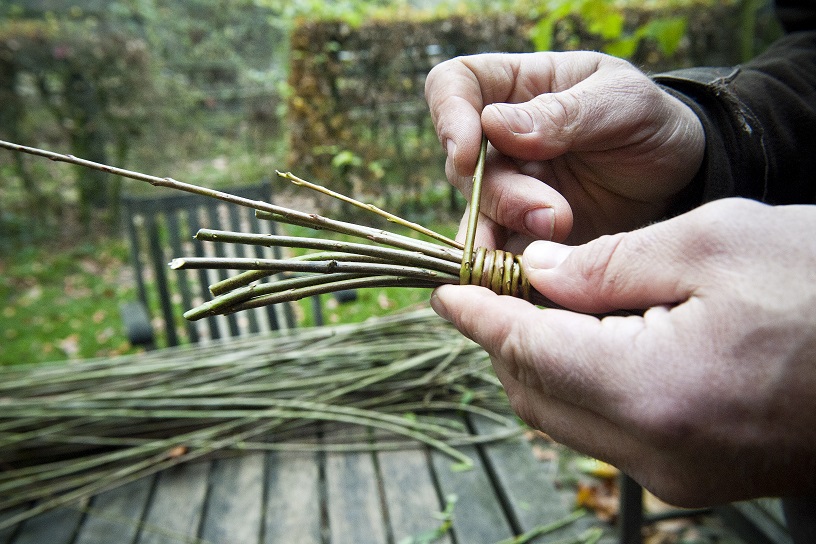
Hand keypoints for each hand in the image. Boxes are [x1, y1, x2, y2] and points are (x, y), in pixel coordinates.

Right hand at [425, 52, 705, 245]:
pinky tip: (535, 274)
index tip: (468, 151)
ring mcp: (507, 189)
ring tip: (558, 235)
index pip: (454, 84)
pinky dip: (504, 267)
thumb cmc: (650, 124)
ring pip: (474, 213)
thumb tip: (492, 125)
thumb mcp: (621, 103)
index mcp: (516, 88)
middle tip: (552, 214)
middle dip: (499, 193)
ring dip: (504, 232)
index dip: (449, 115)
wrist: (681, 182)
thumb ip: (562, 114)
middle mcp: (499, 140)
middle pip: (460, 164)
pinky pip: (493, 255)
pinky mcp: (519, 235)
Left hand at [430, 198, 815, 505]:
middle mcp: (656, 452)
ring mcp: (678, 474)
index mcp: (652, 390)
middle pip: (535, 392)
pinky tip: (589, 341)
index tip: (443, 290)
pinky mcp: (698, 475)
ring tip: (537, 305)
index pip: (525, 350)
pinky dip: (581, 385)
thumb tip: (537, 275)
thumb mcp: (710, 244)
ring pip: (565, 417)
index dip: (477, 316)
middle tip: (491, 286)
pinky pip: (607, 431)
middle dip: (501, 338)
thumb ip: (606, 266)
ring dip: (538, 362)